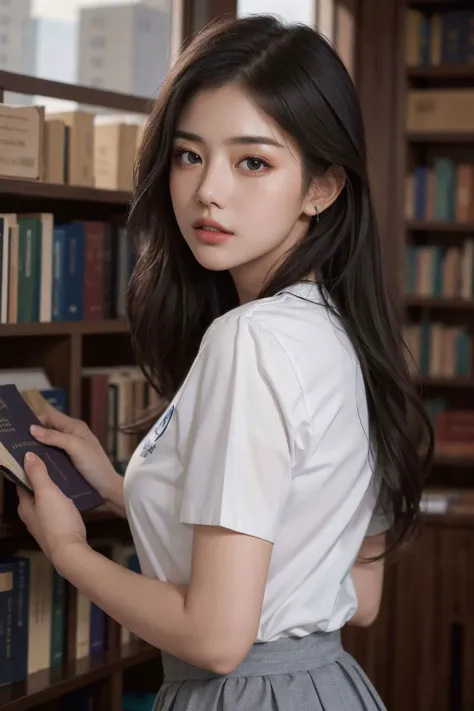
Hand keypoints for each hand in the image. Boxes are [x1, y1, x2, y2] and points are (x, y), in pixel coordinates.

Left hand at [17, 452, 87, 567]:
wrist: (71, 551)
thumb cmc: (57, 521)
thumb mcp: (47, 493)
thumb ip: (37, 474)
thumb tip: (27, 455)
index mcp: (25, 506)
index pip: (21, 482)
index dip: (26, 468)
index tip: (34, 454)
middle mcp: (31, 516)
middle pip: (33, 492)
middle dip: (40, 478)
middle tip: (51, 461)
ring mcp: (44, 524)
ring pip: (44, 501)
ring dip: (51, 489)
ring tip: (63, 475)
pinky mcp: (57, 529)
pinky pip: (55, 509)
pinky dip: (59, 500)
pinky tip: (70, 495)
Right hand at [29, 407, 123, 513]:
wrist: (106, 487)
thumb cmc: (94, 464)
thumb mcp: (75, 447)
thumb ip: (55, 437)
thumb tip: (31, 428)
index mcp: (74, 427)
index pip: (51, 416)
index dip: (37, 421)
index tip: (21, 432)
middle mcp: (71, 435)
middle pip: (49, 429)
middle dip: (35, 435)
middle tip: (17, 445)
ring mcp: (70, 448)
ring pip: (49, 443)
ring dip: (38, 447)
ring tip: (22, 455)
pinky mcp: (68, 461)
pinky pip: (52, 455)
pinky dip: (43, 457)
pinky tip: (34, 464)